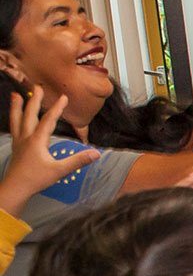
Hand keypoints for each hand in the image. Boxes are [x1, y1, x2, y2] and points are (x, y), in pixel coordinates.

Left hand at [0, 88, 98, 214]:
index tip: (63, 97)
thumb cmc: (36, 179)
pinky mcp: (15, 147)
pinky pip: (13, 128)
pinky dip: (13, 119)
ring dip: (16, 106)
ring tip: (15, 95)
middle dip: (34, 100)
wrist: (15, 188)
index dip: (57, 108)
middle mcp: (26, 137)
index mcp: (37, 141)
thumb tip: (96, 153)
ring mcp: (18, 141)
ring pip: (16, 119)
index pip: (48, 120)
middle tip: (37, 87)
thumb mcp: (59, 170)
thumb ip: (77, 161)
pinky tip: (14, 118)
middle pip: (29, 114)